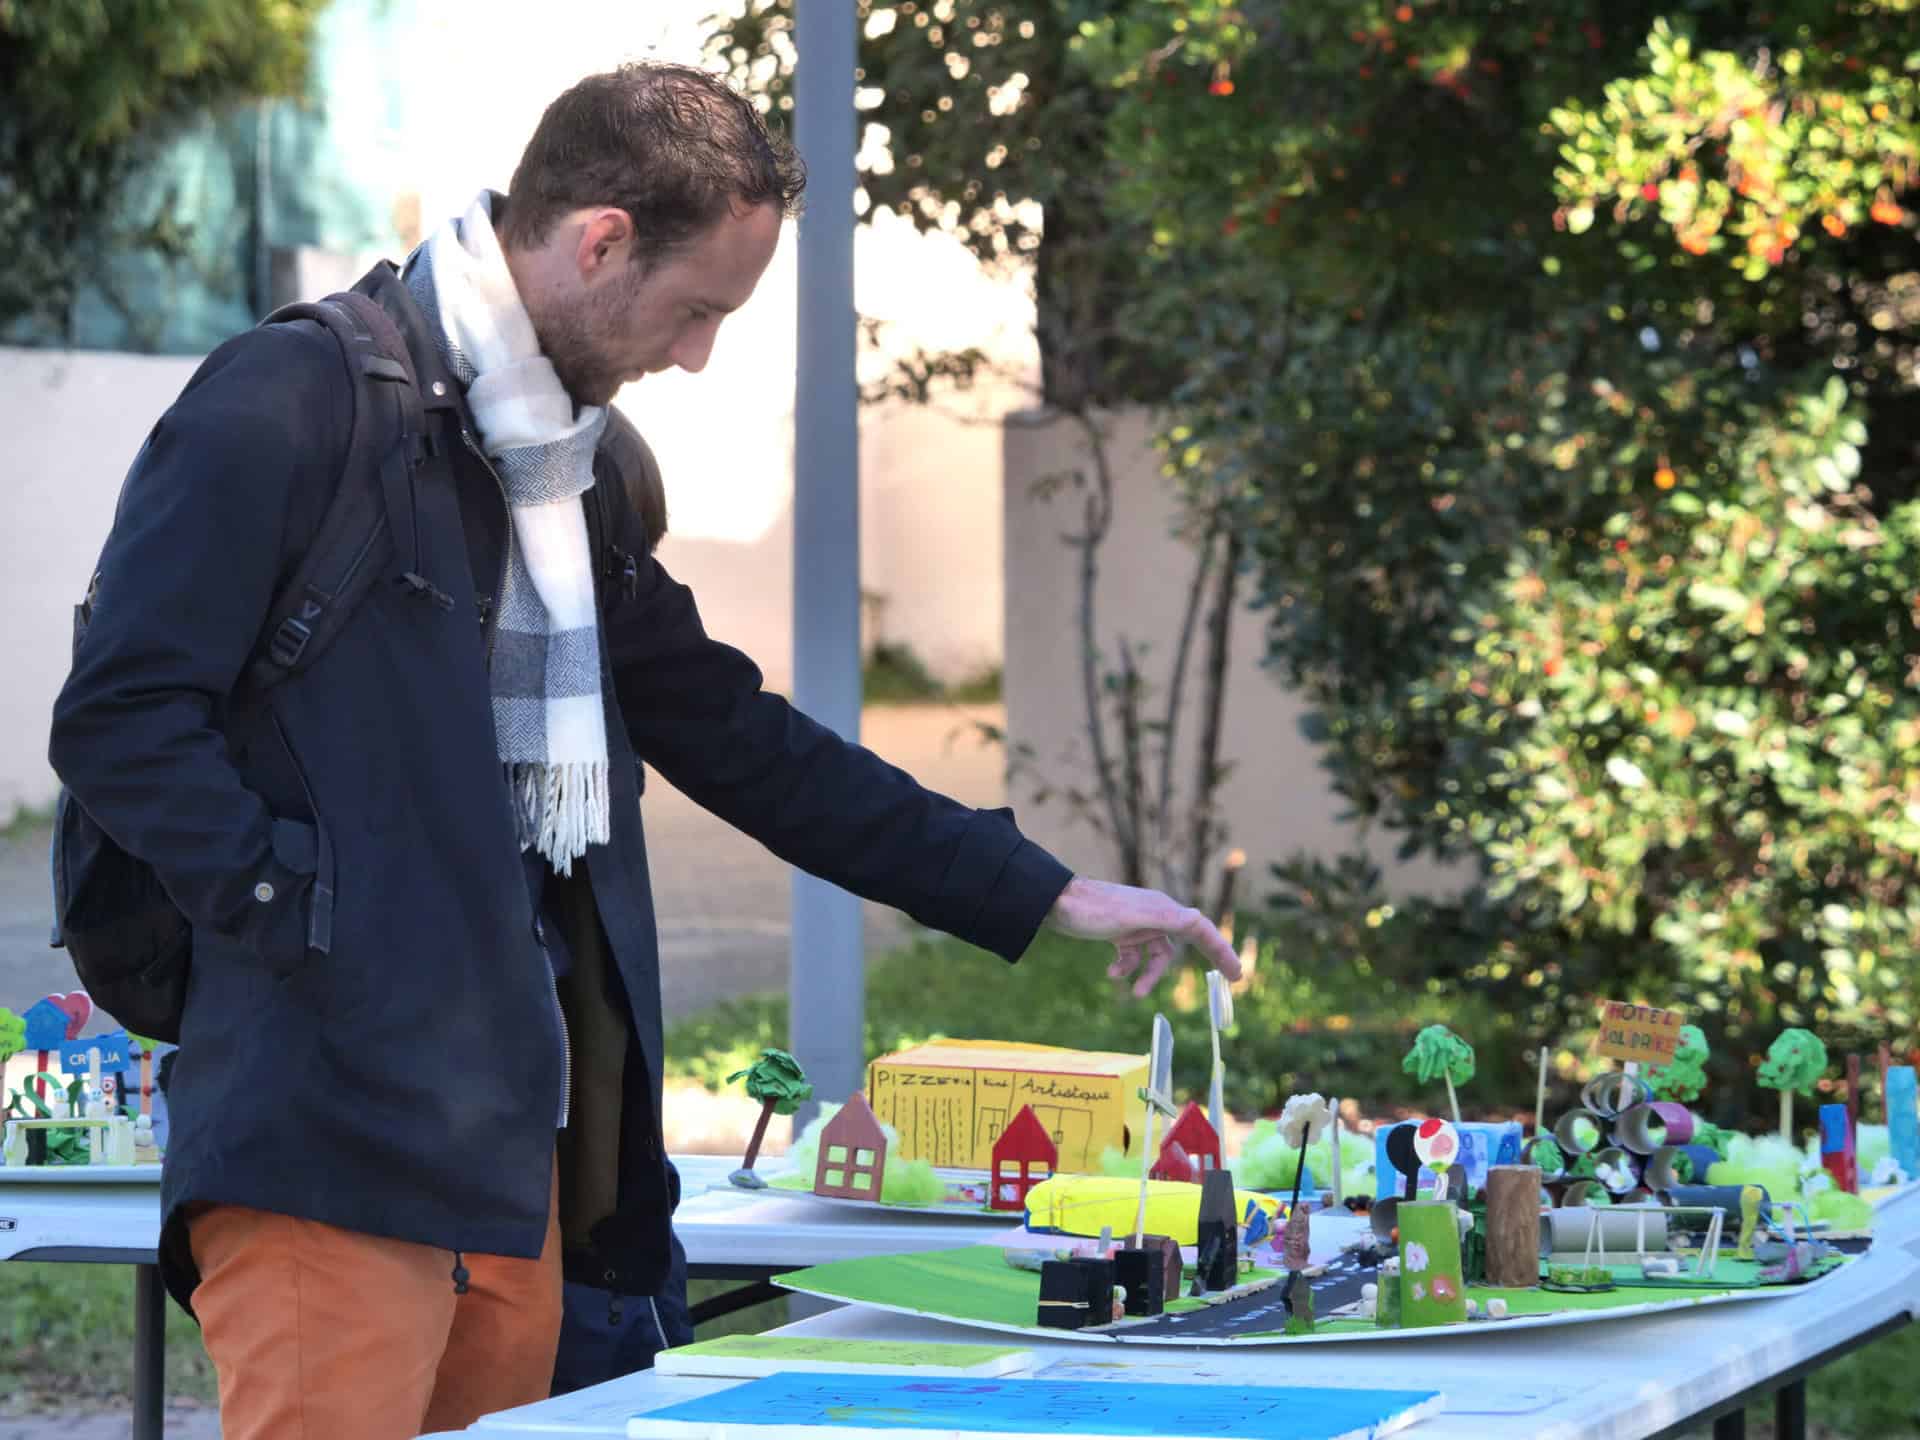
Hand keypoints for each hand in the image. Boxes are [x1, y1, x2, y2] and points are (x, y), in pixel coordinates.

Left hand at [1044, 875, 1242, 997]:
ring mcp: (1137, 923)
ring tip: (1134, 992)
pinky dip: (1126, 968)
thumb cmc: (1093, 909)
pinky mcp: (1120, 931)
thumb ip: (1164, 918)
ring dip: (1147, 975)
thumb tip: (1199, 920)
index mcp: (1162, 909)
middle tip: (1229, 980)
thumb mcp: (1130, 917)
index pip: (1201, 930)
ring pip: (1157, 955)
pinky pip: (1134, 955)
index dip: (1221, 950)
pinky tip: (1112, 974)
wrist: (1055, 903)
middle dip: (1206, 959)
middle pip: (1189, 941)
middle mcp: (1155, 914)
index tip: (1237, 972)